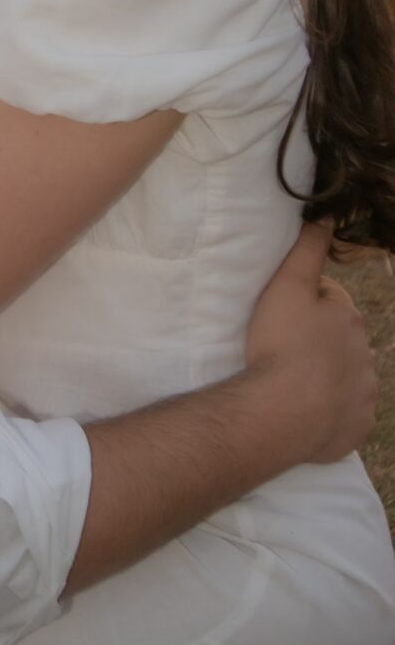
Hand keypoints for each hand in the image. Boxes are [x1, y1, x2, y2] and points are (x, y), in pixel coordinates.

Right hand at [246, 222, 377, 463]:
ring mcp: (364, 396)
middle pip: (338, 341)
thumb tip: (326, 216)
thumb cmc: (280, 346)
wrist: (282, 413)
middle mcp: (366, 357)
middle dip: (316, 342)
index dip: (304, 306)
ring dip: (324, 377)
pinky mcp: (357, 428)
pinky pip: (344, 415)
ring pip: (344, 378)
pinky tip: (304, 411)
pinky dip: (329, 412)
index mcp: (350, 320)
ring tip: (289, 384)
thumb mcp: (287, 287)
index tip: (279, 319)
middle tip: (280, 351)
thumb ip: (307, 250)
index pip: (329, 302)